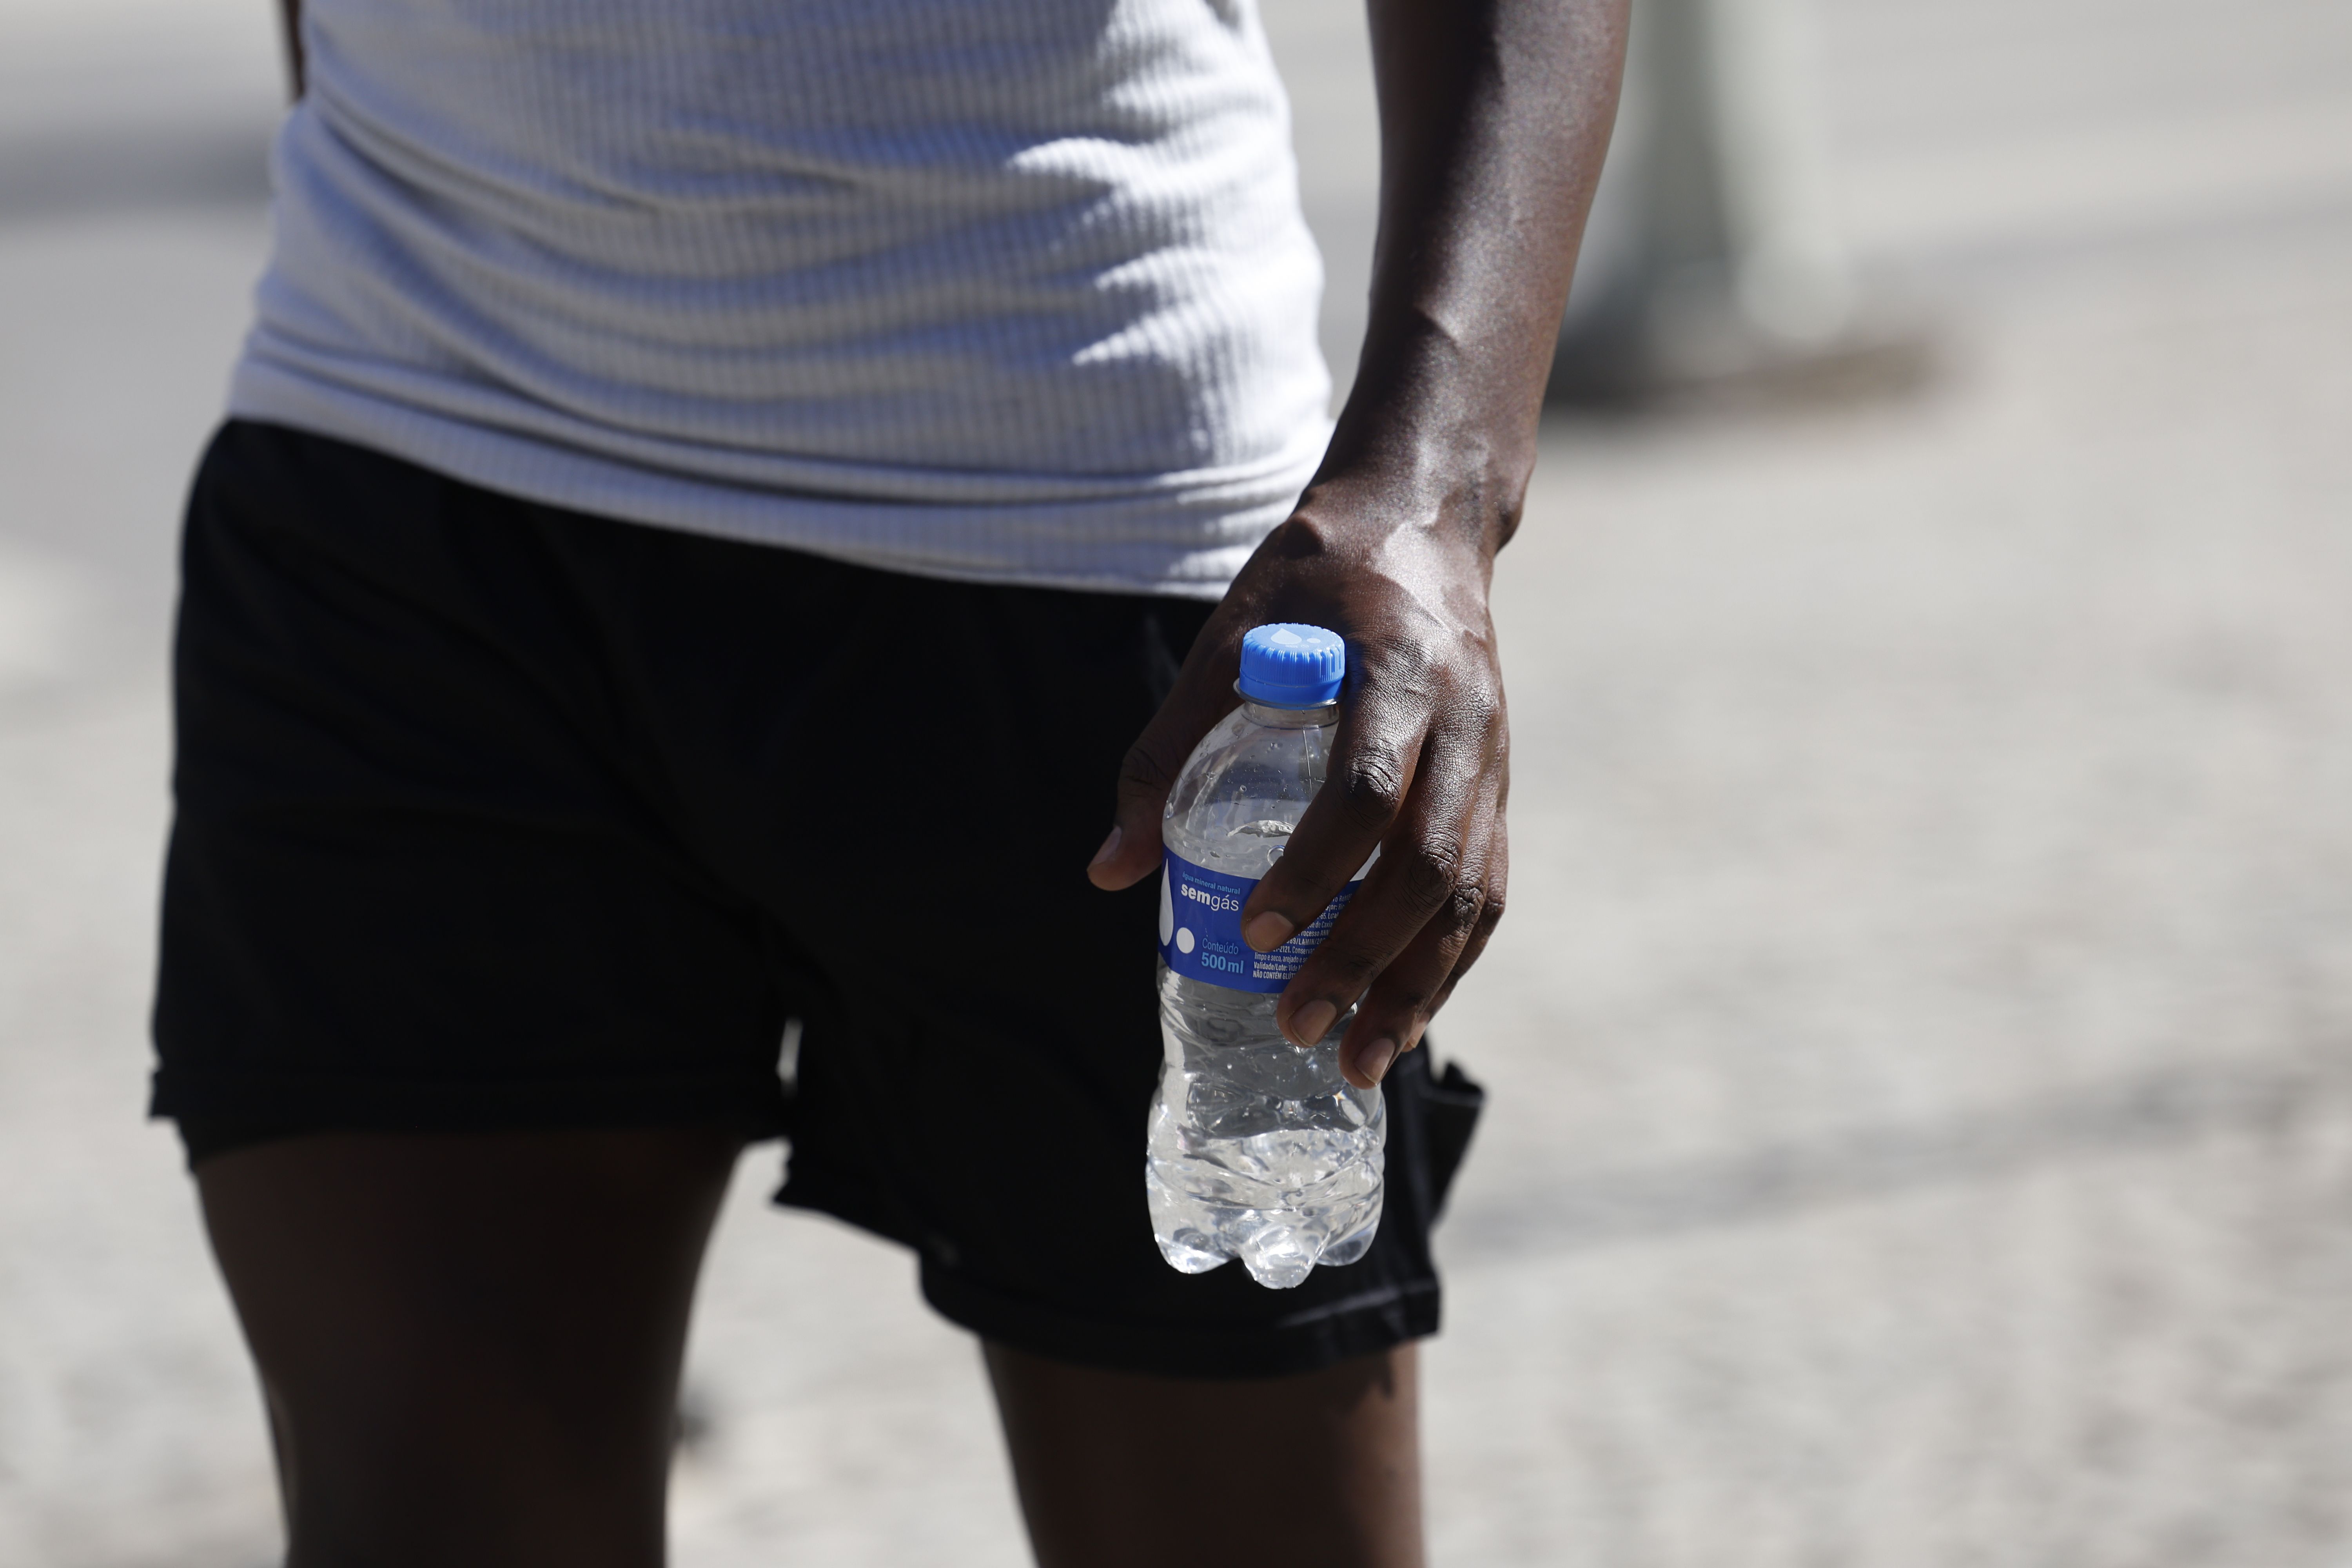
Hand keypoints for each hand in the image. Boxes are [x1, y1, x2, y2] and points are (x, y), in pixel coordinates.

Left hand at [1087, 478, 1509, 1090]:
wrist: (1424, 522)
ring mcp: (1495, 757)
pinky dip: (1451, 962)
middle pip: (1425, 862)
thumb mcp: (1227, 635)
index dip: (1314, 867)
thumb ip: (1166, 749)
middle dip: (1363, 957)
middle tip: (1296, 1024)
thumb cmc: (1314, 576)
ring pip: (1469, 892)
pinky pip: (1486, 889)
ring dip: (1418, 986)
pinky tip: (1406, 1017)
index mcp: (1396, 668)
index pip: (1366, 788)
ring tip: (1359, 1061)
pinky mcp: (1501, 785)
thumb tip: (1110, 871)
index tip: (1255, 927)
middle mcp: (1463, 719)